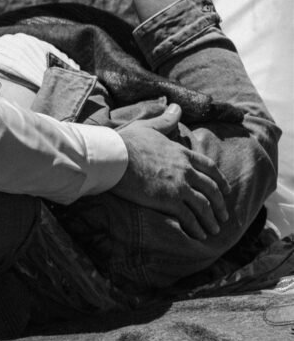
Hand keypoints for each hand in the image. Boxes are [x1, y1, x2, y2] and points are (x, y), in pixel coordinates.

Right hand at [113, 104, 230, 240]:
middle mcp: (185, 170)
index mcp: (181, 152)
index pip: (208, 167)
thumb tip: (177, 106)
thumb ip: (166, 120)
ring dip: (211, 219)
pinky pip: (189, 217)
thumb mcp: (149, 127)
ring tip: (215, 229)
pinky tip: (199, 234)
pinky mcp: (169, 201)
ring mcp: (179, 186)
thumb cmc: (127, 142)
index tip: (226, 189)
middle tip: (224, 215)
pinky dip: (196, 227)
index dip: (220, 179)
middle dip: (220, 203)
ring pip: (203, 205)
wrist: (115, 157)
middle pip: (211, 188)